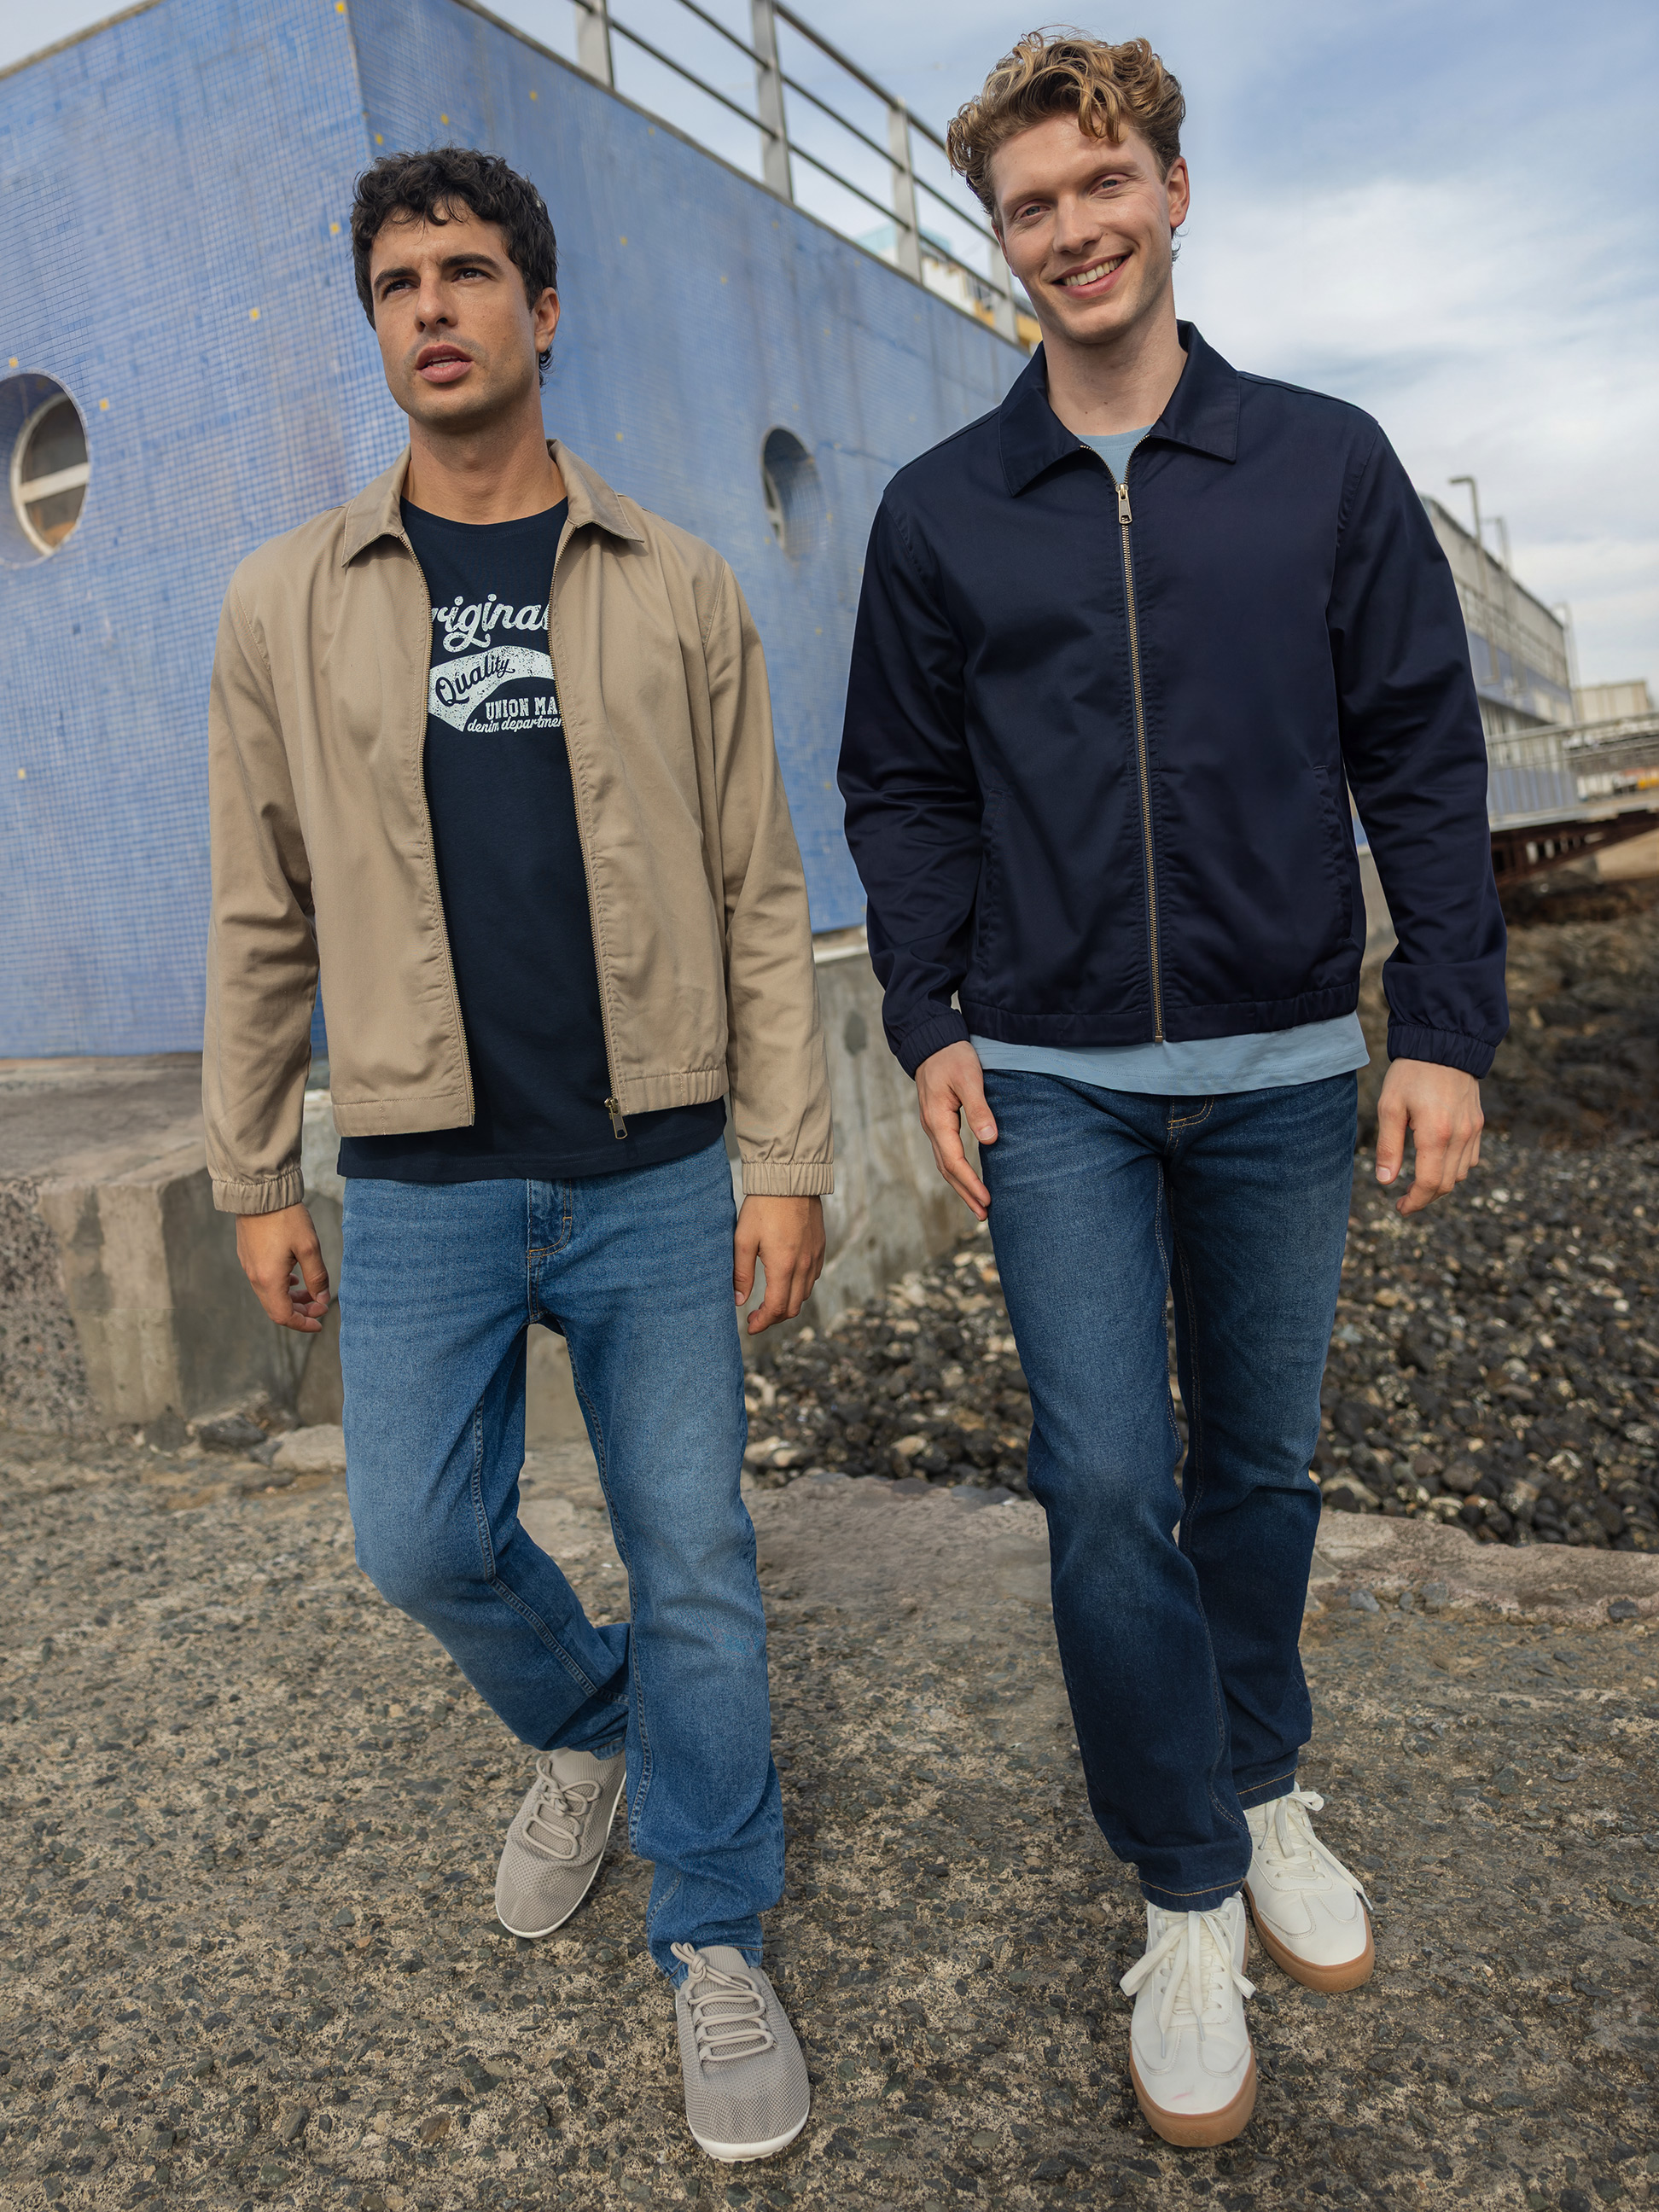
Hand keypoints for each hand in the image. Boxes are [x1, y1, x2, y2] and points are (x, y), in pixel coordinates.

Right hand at [236, 1204, 330, 1331]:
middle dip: (300, 1312)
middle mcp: (255, 1277)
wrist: (260, 1193)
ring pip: (270, 1295)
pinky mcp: (248, 1256)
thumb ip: (317, 1277)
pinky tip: (294, 1277)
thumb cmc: (286, 1218)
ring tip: (310, 1291)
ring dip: (291, 1298)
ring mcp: (249, 1267)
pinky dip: (281, 1286)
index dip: (303, 1323)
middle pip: (276, 1308)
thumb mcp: (309, 1247)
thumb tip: (322, 1300)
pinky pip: (264, 1282)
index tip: (321, 1322)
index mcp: (269, 1280)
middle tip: (320, 1306)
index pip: (284, 1316)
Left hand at [734, 1195, 825, 1334]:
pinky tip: (785, 1280)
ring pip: (805, 1294)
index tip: (750, 1326)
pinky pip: (813, 1277)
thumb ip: (741, 1273)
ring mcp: (815, 1257)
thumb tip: (739, 1301)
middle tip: (756, 1316)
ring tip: (769, 1300)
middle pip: (793, 1307)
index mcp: (783, 1266)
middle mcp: (804, 1266)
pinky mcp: (820, 1247)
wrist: (790, 1179)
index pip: (776, 1308)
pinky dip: (799, 1287)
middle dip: (774, 1317)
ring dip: (787, 1303)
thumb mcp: (743, 1239)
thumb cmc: (762, 1206)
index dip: (763, 1322)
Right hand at [915, 1041, 997, 1220]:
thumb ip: (979, 1109)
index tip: (987, 1199)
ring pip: (945, 1164)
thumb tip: (990, 1140)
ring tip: (977, 1204)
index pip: (954, 1162)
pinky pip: (946, 1154)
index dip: (971, 1183)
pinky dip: (957, 1171)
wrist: (931, 1041)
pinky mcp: (937, 1121)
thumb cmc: (951, 1056)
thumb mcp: (969, 1078)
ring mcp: (932, 1126)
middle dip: (965, 1193)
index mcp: (937, 1121)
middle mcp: (932, 1128)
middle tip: (984, 1214)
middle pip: (947, 1170)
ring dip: (960, 1186)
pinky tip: (967, 1177)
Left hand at [1374, 1059, 1482, 1215]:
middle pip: (1446, 1184)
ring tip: (1418, 1182)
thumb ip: (1389, 1146)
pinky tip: (1437, 1162)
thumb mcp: (1390, 1107)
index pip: (1429, 1184)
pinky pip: (1471, 1158)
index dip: (1414, 1202)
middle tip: (1404, 1200)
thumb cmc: (1411, 1073)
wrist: (1444, 1043)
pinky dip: (1455, 1168)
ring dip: (1440, 1184)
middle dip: (1425, 1197)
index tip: (1399, 1208)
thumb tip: (1385, 1181)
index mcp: (1436, 1134)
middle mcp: (1460, 1136)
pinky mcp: (1479, 1123)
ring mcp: (1473, 1130)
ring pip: (1460, 1174)